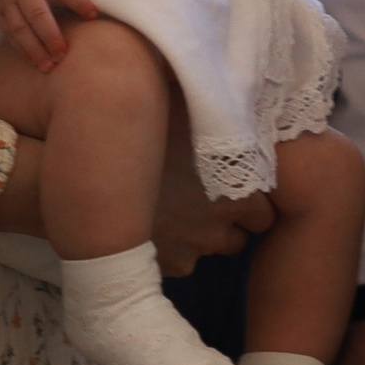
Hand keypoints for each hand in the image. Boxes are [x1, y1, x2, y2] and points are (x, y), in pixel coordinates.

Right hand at [0, 0, 94, 72]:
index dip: (78, 1)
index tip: (92, 14)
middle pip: (38, 15)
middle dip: (52, 36)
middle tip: (64, 54)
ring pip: (20, 29)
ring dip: (35, 49)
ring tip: (48, 66)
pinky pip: (8, 31)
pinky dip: (19, 46)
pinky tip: (31, 59)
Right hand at [152, 100, 271, 274]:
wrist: (98, 171)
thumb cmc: (148, 129)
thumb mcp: (192, 113)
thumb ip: (223, 120)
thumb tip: (241, 99)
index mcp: (240, 187)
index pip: (266, 210)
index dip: (251, 197)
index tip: (230, 184)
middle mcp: (224, 224)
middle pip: (242, 234)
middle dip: (228, 220)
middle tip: (202, 195)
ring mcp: (196, 249)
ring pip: (212, 247)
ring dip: (203, 234)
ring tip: (176, 206)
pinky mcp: (170, 266)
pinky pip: (182, 260)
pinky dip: (174, 248)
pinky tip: (154, 222)